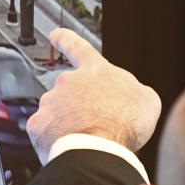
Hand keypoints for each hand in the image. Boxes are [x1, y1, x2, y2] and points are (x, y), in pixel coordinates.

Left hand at [27, 28, 161, 164]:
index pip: (78, 47)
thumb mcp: (146, 100)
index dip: (66, 39)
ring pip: (56, 112)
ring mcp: (50, 102)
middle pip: (70, 91)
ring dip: (67, 124)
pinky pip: (44, 131)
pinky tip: (69, 147)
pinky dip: (54, 139)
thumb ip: (134, 91)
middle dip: (79, 107)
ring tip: (85, 139)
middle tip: (95, 125)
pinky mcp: (38, 124)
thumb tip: (131, 95)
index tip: (56, 34)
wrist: (99, 150)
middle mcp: (68, 82)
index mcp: (94, 71)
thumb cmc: (123, 125)